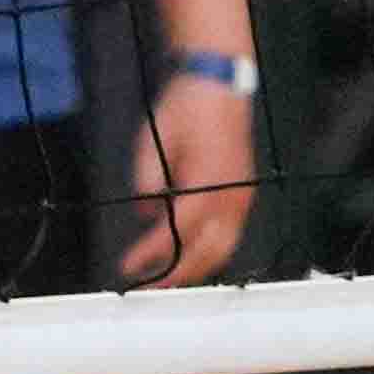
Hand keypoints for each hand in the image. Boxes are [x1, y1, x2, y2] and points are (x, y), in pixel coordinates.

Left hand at [125, 67, 256, 287]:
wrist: (218, 86)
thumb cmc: (187, 107)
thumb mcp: (156, 136)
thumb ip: (149, 176)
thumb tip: (145, 213)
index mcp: (210, 182)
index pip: (179, 230)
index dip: (154, 253)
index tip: (130, 266)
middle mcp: (232, 196)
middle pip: (207, 252)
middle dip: (177, 275)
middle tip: (146, 287)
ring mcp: (242, 199)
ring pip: (222, 250)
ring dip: (194, 270)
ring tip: (164, 281)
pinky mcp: (242, 197)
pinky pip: (228, 237)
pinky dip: (208, 254)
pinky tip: (187, 260)